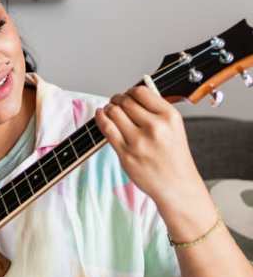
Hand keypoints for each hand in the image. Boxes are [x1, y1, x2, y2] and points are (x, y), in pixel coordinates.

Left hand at [94, 85, 204, 211]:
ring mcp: (139, 142)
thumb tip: (133, 94)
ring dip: (108, 108)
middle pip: (124, 101)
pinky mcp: (125, 154)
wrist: (177, 185)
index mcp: (170, 117)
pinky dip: (100, 118)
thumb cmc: (174, 155)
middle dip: (117, 99)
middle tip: (116, 102)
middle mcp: (155, 127)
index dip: (130, 91)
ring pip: (113, 112)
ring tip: (109, 110)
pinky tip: (100, 115)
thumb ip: (155, 110)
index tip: (127, 95)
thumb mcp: (174, 127)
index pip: (141, 92)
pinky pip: (106, 129)